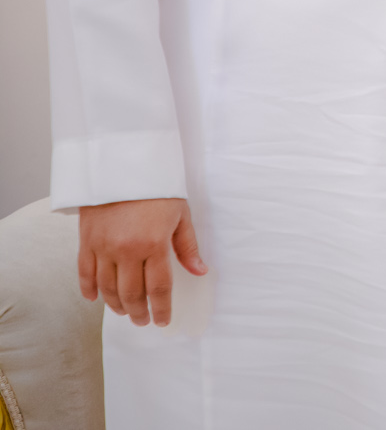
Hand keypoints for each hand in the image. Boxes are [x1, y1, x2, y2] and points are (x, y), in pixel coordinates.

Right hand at [78, 197, 205, 326]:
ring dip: (116, 304)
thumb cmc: (158, 188)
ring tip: (125, 312)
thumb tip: (199, 271)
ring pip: (107, 288)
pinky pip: (84, 273)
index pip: (158, 288)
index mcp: (154, 244)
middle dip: (138, 312)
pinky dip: (89, 289)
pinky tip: (95, 299)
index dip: (161, 308)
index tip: (163, 320)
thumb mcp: (181, 214)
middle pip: (131, 293)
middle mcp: (126, 250)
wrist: (123, 165)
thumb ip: (187, 246)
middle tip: (143, 321)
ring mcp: (103, 247)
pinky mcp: (85, 241)